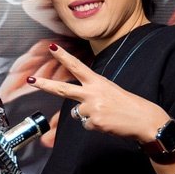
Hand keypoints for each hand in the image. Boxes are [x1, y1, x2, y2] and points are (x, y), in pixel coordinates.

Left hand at [27, 43, 169, 142]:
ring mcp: (92, 108)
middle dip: (45, 85)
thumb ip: (92, 93)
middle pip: (63, 89)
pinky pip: (86, 125)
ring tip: (105, 114)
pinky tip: (107, 122)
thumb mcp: (110, 91)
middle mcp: (92, 93)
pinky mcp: (94, 122)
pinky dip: (95, 125)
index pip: (77, 66)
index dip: (63, 56)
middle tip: (31, 80)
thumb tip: (77, 107)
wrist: (143, 119)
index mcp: (98, 81)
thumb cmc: (128, 104)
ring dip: (87, 115)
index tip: (52, 48)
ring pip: (76, 113)